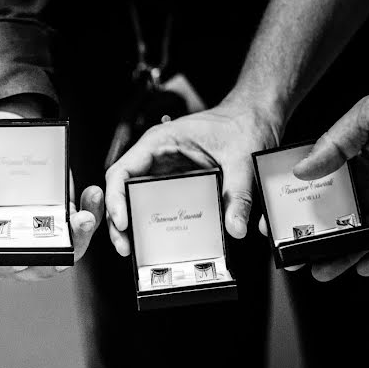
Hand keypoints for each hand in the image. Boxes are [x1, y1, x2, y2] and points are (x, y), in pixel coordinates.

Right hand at [0, 111, 102, 280]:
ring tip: (83, 217)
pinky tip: (91, 196)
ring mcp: (39, 231)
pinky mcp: (61, 216)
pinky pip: (79, 226)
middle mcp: (11, 240)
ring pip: (62, 250)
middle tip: (61, 247)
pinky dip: (90, 215)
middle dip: (51, 260)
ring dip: (78, 239)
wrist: (6, 130)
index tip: (19, 261)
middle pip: (32, 265)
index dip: (1, 269)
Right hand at [105, 100, 280, 255]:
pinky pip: (152, 203)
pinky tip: (152, 240)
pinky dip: (148, 222)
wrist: (252, 118)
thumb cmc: (240, 125)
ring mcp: (161, 171)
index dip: (116, 198)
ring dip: (130, 224)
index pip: (122, 170)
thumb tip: (234, 227)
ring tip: (132, 248)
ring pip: (132, 199)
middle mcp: (154, 157)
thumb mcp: (241, 159)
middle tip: (124, 245)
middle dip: (118, 219)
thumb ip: (238, 194)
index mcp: (160, 142)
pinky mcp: (173, 183)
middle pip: (121, 189)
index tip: (122, 221)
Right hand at [292, 83, 368, 280]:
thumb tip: (301, 170)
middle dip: (311, 240)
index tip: (275, 221)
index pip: (315, 189)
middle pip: (333, 219)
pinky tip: (364, 265)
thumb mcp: (368, 114)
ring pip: (361, 237)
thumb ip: (333, 142)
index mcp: (353, 160)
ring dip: (341, 256)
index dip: (294, 206)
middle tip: (293, 254)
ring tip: (321, 269)